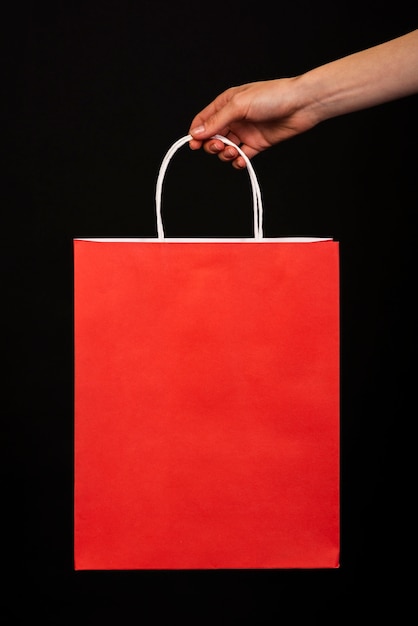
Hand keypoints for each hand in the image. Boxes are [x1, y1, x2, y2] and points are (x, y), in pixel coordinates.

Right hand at [188, 78, 318, 168]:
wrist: (301, 105)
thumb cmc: (273, 96)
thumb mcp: (239, 105)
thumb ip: (216, 121)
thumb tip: (196, 133)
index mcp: (226, 103)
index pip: (204, 120)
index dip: (197, 133)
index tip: (194, 145)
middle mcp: (234, 118)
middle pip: (213, 137)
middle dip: (212, 145)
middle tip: (219, 146)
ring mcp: (245, 131)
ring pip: (226, 148)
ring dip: (226, 154)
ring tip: (234, 151)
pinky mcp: (257, 143)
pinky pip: (242, 156)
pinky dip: (239, 161)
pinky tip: (242, 160)